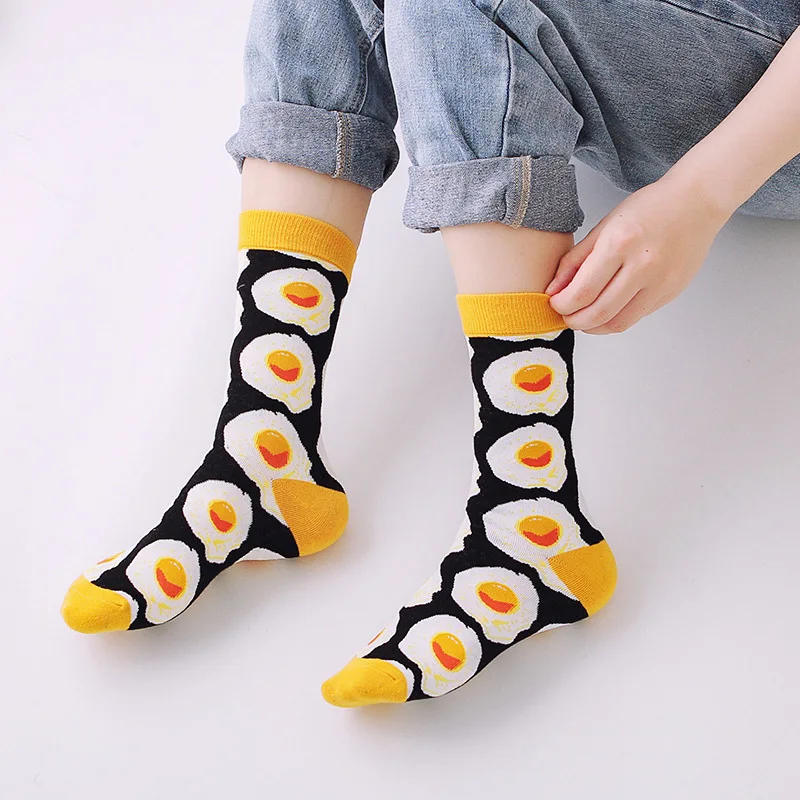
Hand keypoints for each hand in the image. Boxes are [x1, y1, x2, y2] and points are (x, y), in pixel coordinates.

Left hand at [545, 176, 730, 333]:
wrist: (697, 202)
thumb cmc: (649, 209)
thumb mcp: (604, 227)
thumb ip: (575, 261)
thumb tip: (553, 290)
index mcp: (620, 244)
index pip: (582, 292)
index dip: (562, 305)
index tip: (555, 303)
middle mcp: (642, 266)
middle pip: (598, 313)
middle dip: (574, 321)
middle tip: (566, 316)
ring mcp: (660, 282)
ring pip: (618, 323)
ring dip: (594, 327)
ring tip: (584, 317)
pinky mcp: (671, 292)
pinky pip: (637, 317)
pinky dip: (616, 319)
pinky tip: (607, 309)